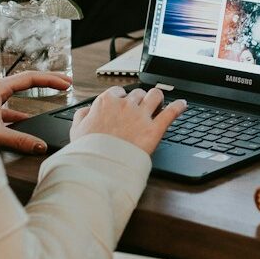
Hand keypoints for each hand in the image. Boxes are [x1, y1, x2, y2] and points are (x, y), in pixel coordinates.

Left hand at [0, 71, 70, 152]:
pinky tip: (26, 119)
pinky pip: (8, 105)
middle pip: (27, 80)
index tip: (67, 84)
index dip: (51, 80)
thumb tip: (41, 146)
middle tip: (66, 81)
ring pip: (18, 91)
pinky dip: (21, 110)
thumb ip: (19, 140)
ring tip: (51, 95)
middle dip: (48, 80)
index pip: (31, 78)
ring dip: (36, 93)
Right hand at [71, 85, 186, 152]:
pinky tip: (183, 104)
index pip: (119, 92)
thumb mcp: (76, 130)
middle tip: (141, 108)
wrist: (100, 166)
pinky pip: (171, 112)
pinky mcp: (154, 129)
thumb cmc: (88, 150)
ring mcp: (141, 116)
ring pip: (156, 95)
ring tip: (159, 103)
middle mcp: (125, 105)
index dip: (122, 98)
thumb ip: (82, 115)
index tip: (124, 104)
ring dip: (158, 98)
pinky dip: (179, 106)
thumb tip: (88, 110)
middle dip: (140, 100)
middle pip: (138, 94)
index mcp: (106, 102)